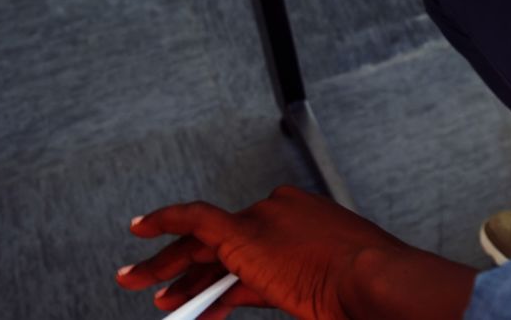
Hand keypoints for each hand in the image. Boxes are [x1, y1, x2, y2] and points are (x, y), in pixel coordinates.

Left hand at [115, 186, 476, 319]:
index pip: (254, 247)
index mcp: (307, 222)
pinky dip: (165, 219)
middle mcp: (282, 213)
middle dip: (186, 264)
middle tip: (156, 280)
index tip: (214, 293)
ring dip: (167, 263)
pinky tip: (142, 226)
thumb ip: (278, 289)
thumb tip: (237, 297)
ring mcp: (264, 220)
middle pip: (223, 240)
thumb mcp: (320, 289)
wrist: (375, 279)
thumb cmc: (365, 290)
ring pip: (202, 238)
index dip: (227, 274)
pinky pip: (194, 218)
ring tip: (136, 278)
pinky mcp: (243, 232)